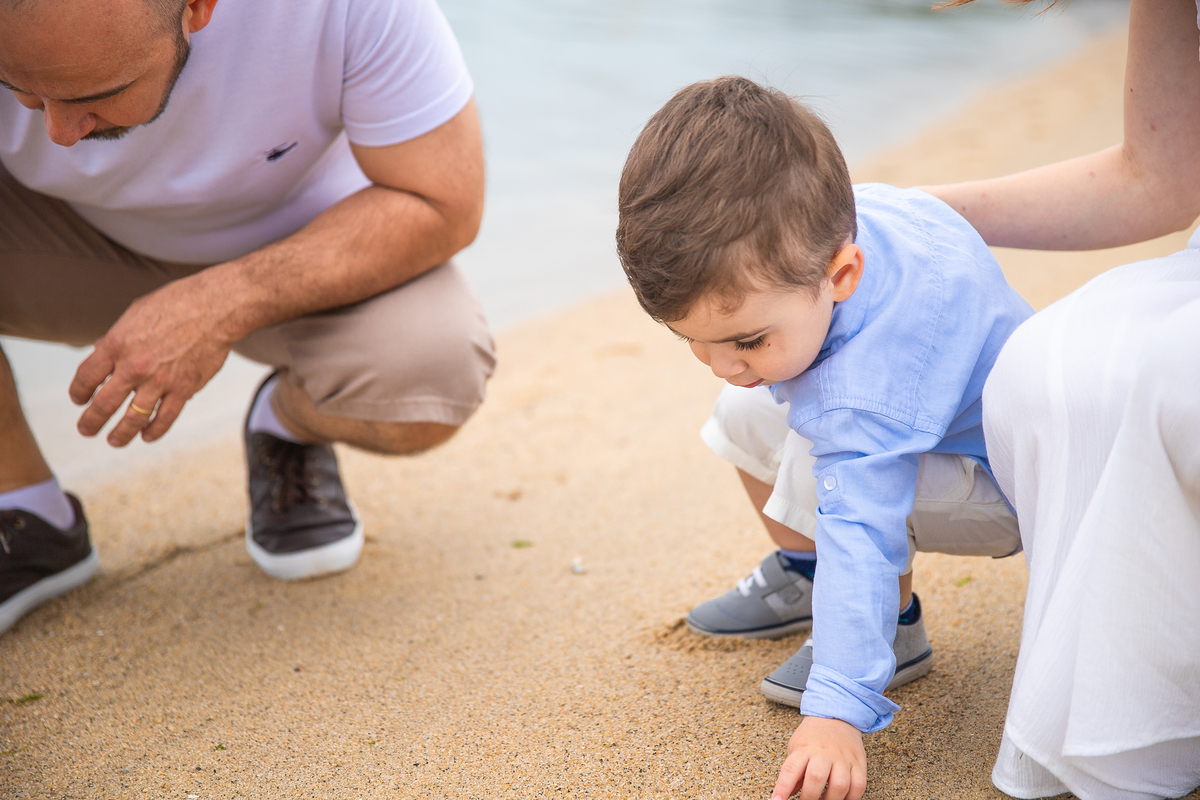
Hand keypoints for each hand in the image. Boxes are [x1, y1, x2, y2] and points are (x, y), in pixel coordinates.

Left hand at [69, 274, 235, 446]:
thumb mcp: (136, 312)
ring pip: (133, 418)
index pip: (86, 377)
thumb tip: (101, 350)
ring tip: (114, 441)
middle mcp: (134, 366)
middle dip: (91, 421)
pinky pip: (166, 418)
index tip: (79, 400)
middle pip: (103, 404)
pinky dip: (154, 431)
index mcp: (117, 344)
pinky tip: (147, 436)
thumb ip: (117, 336)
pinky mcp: (184, 388)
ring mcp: (159, 380)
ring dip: (121, 434)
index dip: (78, 392)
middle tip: (85, 430)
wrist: (215, 308)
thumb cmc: (176, 303)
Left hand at [771, 716, 865, 799]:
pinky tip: (842, 799)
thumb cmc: (812, 736)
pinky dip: (851, 798)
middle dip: (809, 797)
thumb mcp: (795, 747)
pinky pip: (859, 785)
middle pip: (816, 778)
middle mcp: (823, 752)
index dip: (783, 788)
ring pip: (840, 785)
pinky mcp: (859, 762)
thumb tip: (787, 795)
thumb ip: (792, 772)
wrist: (836, 716)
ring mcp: (843, 757)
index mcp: (804, 748)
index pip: (790, 769)